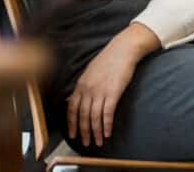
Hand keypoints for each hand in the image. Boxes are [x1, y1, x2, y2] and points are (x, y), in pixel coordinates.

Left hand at [67, 22, 159, 147]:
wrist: (122, 50)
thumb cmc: (107, 61)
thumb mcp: (89, 73)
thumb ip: (82, 87)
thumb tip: (73, 99)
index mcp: (81, 84)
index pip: (72, 108)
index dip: (72, 123)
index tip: (73, 134)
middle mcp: (88, 89)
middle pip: (82, 115)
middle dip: (83, 131)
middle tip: (86, 143)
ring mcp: (100, 91)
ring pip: (94, 117)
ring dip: (96, 132)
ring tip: (99, 142)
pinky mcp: (113, 92)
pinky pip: (107, 113)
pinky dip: (107, 125)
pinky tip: (108, 133)